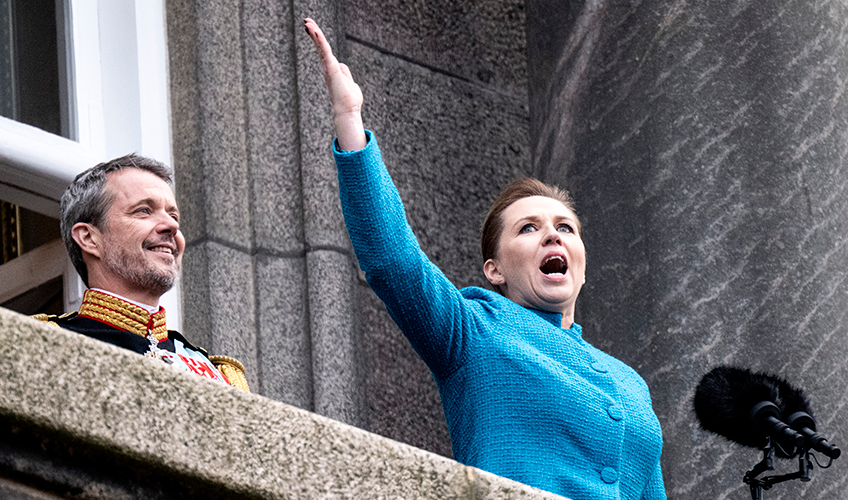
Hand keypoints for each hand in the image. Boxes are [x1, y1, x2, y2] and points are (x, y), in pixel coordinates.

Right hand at [304, 18, 366, 150]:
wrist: (347, 111)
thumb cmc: (350, 101)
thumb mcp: (350, 83)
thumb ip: (345, 73)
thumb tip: (341, 65)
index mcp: (331, 70)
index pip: (324, 52)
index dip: (319, 40)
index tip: (313, 29)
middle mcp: (327, 68)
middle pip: (319, 47)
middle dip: (313, 33)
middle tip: (306, 21)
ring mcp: (328, 68)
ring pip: (320, 46)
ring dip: (314, 33)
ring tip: (307, 22)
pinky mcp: (331, 68)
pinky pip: (325, 50)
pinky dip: (320, 40)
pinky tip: (314, 31)